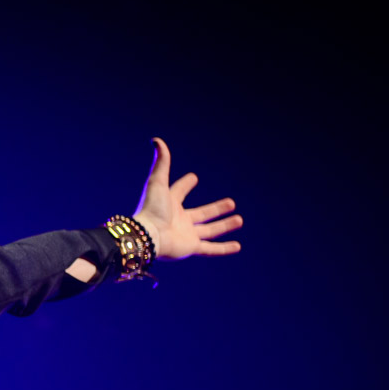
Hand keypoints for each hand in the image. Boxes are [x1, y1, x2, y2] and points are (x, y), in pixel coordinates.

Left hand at [131, 138, 242, 260]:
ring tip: (239, 219)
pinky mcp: (191, 247)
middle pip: (201, 214)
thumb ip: (161, 162)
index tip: (193, 178)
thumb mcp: (158, 182)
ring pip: (209, 231)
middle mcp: (179, 220)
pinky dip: (224, 248)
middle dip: (216, 209)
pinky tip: (237, 246)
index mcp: (170, 204)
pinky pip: (210, 249)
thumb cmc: (151, 209)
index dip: (184, 184)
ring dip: (224, 225)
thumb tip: (157, 140)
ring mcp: (186, 234)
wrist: (148, 235)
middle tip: (230, 202)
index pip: (179, 191)